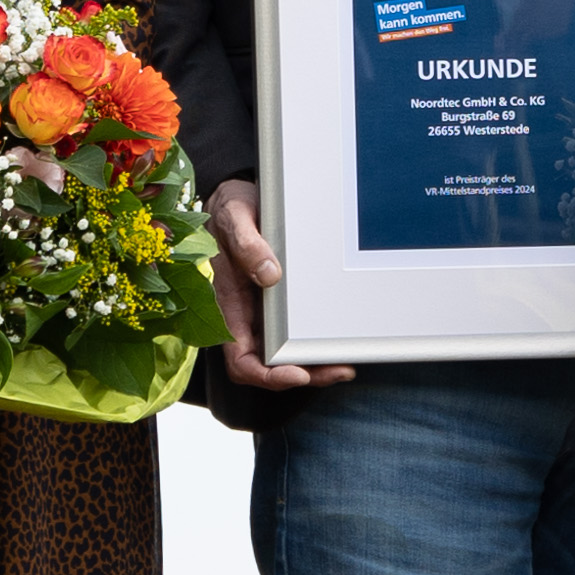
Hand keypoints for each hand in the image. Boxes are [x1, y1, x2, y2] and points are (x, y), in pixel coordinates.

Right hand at [205, 179, 352, 391]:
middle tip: (339, 369)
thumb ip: (247, 245)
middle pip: (270, 365)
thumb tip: (270, 274)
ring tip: (346, 361)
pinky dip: (316, 340)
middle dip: (305, 374)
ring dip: (315, 363)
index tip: (296, 374)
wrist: (237, 199)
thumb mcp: (234, 219)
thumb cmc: (229, 210)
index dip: (266, 376)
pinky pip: (297, 330)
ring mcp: (264, 312)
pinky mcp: (281, 302)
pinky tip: (339, 337)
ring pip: (287, 352)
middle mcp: (247, 317)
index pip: (241, 360)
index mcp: (228, 307)